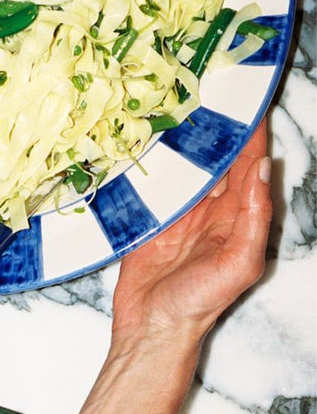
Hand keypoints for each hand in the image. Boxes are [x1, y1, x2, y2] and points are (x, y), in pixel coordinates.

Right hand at [112, 119, 271, 342]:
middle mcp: (211, 207)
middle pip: (218, 157)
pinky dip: (157, 157)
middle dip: (220, 124)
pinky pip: (158, 177)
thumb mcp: (238, 263)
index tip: (251, 97)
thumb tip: (262, 167)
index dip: (252, 132)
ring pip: (189, 162)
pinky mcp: (151, 212)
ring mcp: (180, 208)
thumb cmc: (200, 302)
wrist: (152, 328)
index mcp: (238, 215)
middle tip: (213, 85)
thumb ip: (253, 216)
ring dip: (188, 136)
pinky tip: (151, 135)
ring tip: (183, 100)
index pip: (249, 163)